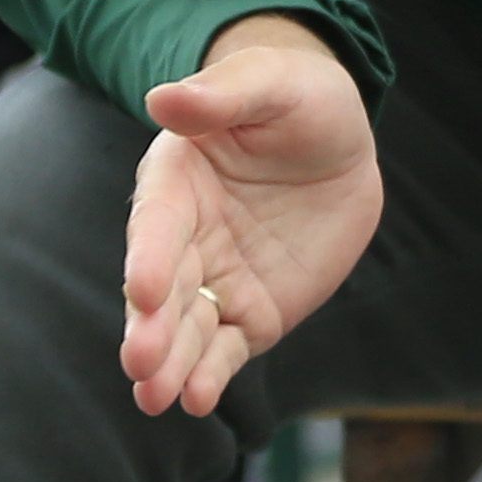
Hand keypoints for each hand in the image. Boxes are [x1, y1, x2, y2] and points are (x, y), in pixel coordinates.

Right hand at [120, 16, 383, 418]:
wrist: (341, 141)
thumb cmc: (297, 97)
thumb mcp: (270, 82)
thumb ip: (221, 95)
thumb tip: (163, 96)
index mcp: (175, 180)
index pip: (157, 224)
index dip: (149, 257)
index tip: (145, 290)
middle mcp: (184, 238)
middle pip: (161, 290)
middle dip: (149, 328)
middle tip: (141, 362)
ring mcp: (216, 280)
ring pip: (186, 329)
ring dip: (170, 363)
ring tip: (157, 397)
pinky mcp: (251, 313)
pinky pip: (226, 348)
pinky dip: (210, 375)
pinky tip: (198, 399)